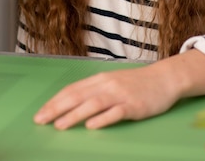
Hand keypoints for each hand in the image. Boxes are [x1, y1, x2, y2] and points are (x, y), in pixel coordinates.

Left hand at [33, 50, 204, 129]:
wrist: (164, 79)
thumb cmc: (136, 83)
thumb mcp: (112, 82)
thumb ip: (94, 91)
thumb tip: (71, 103)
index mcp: (100, 79)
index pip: (72, 90)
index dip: (54, 101)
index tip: (40, 113)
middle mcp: (107, 84)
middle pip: (78, 96)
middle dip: (57, 108)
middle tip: (40, 120)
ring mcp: (120, 94)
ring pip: (93, 104)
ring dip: (74, 114)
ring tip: (60, 125)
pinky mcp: (133, 105)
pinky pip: (115, 112)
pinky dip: (102, 119)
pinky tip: (91, 126)